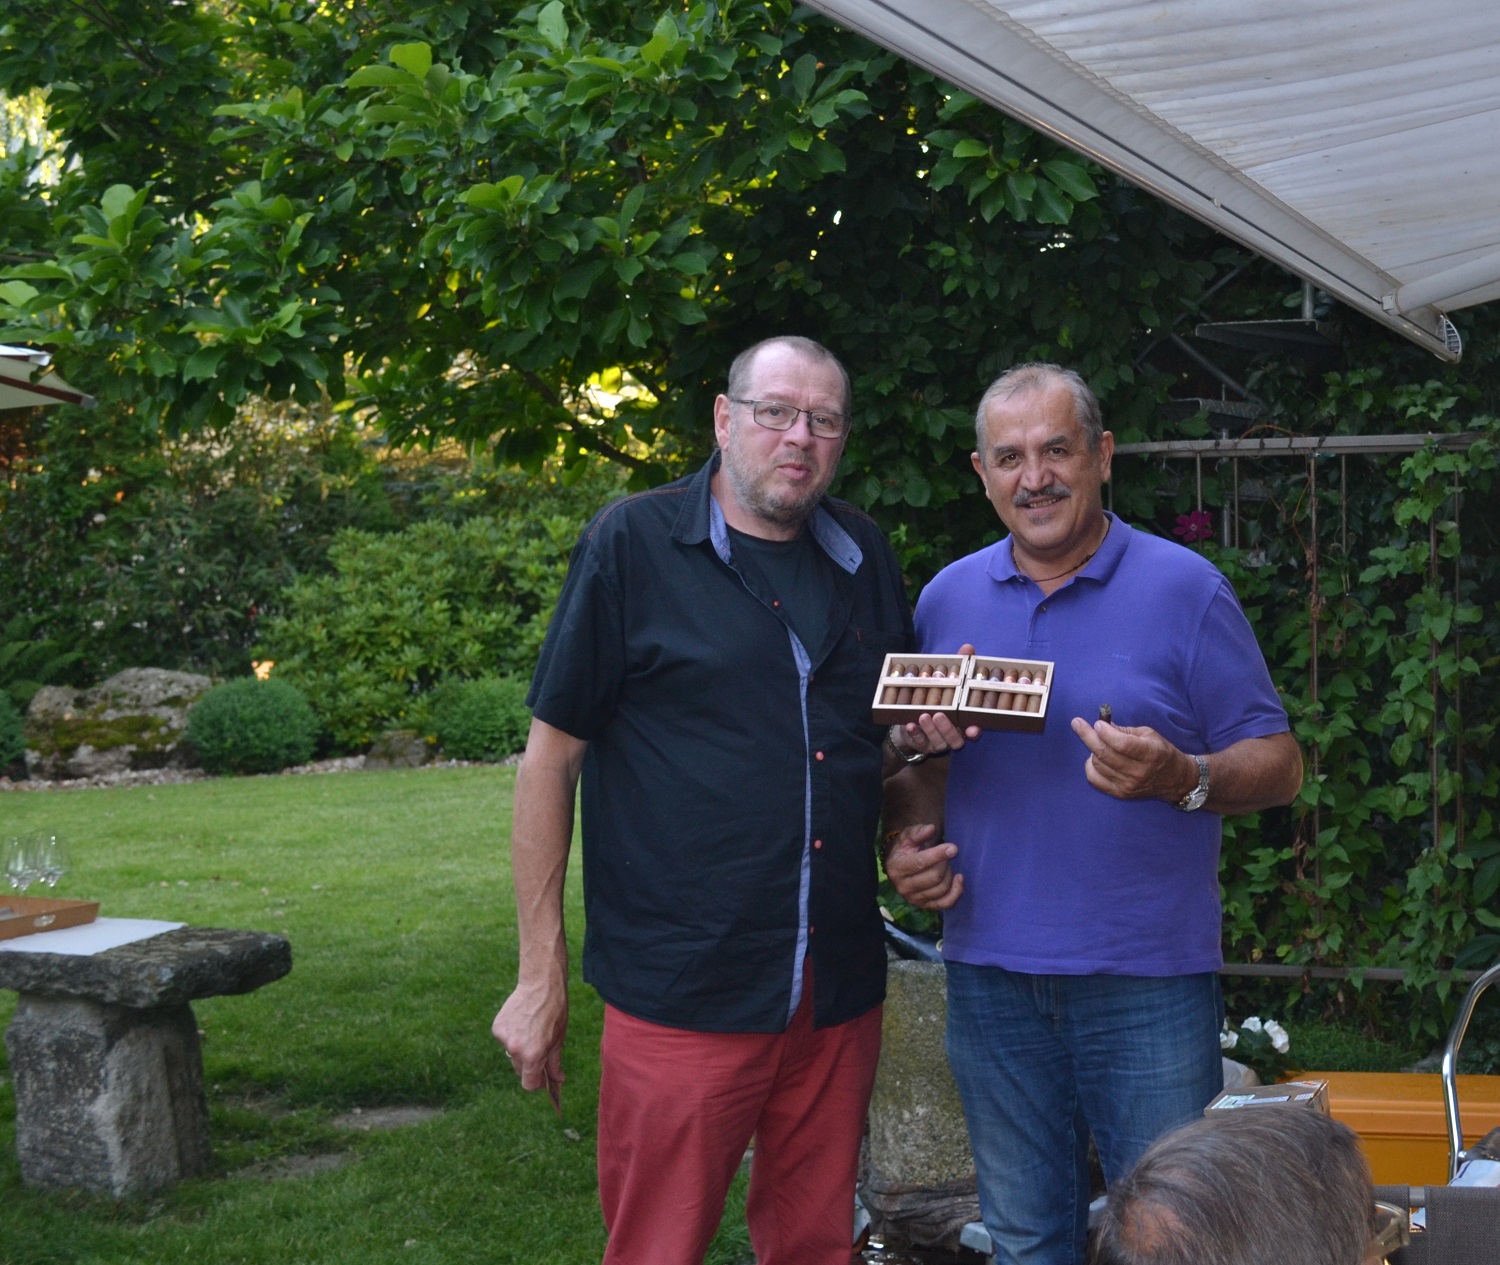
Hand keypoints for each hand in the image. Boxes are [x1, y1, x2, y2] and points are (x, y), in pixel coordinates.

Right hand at [492, 976, 567, 1096]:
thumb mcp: (559, 1039)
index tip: (543, 1077)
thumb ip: (555, 1064)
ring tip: (531, 1030)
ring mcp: (504, 1038)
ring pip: (512, 1054)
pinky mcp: (497, 1028)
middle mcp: (515, 1049)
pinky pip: (505, 1040)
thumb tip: (558, 1081)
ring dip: (520, 1049)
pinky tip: (521, 1022)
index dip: (537, 1082)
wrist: (541, 985)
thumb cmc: (554, 1011)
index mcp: (533, 1055)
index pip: (529, 1084)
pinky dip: (512, 1036)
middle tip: (540, 1049)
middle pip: (520, 1070)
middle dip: (530, 1065)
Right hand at [883, 822, 963, 909]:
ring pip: (941, 889)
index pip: (920, 863)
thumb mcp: (907, 837)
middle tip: (946, 854)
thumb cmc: (905, 849)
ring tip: (946, 864)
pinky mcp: (925, 906)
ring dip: (949, 874)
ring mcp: (914, 899)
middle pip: (934, 877)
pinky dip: (956, 892)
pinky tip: (959, 879)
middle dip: (945, 863)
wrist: (900, 867)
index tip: (953, 848)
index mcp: (896, 868)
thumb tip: (931, 829)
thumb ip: (918, 832)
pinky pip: (946, 904)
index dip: (938, 855)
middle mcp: (903, 887)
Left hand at [891, 642, 983, 758]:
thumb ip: (958, 667)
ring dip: (930, 729)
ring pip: (937, 742)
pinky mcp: (920, 743)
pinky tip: (909, 724)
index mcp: (962, 722)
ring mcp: (936, 742)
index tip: (973, 729)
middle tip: (939, 714)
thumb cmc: (935, 699)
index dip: (974, 731)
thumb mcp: (947, 681)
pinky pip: (918, 742)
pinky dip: (914, 734)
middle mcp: (952, 735)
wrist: (911, 718)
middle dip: (948, 729)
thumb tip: (968, 648)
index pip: (973, 730)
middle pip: (955, 739)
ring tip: (923, 715)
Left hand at [1069, 715, 1195, 801]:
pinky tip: (1095, 758)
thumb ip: (1124, 730)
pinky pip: (1095, 779)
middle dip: (1088, 736)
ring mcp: (1128, 785)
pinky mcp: (1120, 794)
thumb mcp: (1149, 734)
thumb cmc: (1161, 752)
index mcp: (1150, 754)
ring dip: (1092, 749)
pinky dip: (1090, 766)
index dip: (1106, 732)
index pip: (1122, 744)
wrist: (1175, 780)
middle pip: (1105, 754)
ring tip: (1097, 742)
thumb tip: (1101, 725)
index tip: (1097, 723)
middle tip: (1077, 723)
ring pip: (1098, 764)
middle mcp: (1139, 772)